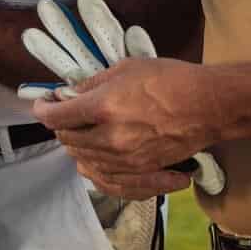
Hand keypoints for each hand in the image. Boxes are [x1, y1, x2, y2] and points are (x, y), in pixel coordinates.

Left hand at [32, 57, 225, 199]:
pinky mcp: (141, 171)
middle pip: (69, 140)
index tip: (42, 104)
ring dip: (77, 148)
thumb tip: (69, 94)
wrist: (208, 105)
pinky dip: (96, 173)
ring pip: (85, 162)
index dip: (43, 109)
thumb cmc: (170, 79)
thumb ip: (92, 84)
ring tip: (80, 136)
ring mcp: (126, 159)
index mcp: (103, 107)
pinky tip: (94, 165)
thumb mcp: (126, 68)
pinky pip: (108, 181)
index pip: (57, 116)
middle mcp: (110, 138)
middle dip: (61, 127)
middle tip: (64, 116)